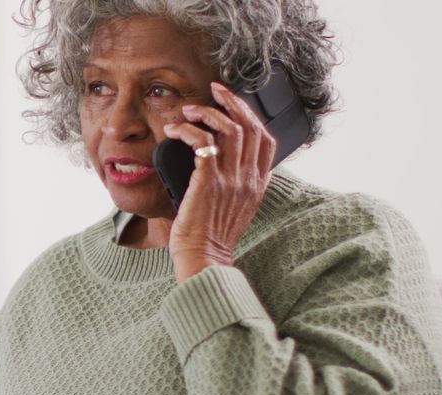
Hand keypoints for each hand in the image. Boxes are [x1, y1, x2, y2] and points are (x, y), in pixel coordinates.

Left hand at [161, 81, 276, 282]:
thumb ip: (238, 184)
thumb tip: (224, 162)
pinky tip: (175, 130)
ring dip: (207, 113)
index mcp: (257, 184)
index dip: (251, 114)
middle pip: (249, 126)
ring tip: (190, 110)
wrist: (204, 257)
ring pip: (229, 129)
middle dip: (232, 102)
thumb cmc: (212, 235)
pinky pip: (202, 144)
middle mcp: (248, 178)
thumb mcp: (236, 208)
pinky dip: (188, 131)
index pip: (266, 139)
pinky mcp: (208, 183)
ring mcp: (230, 179)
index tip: (234, 102)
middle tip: (214, 90)